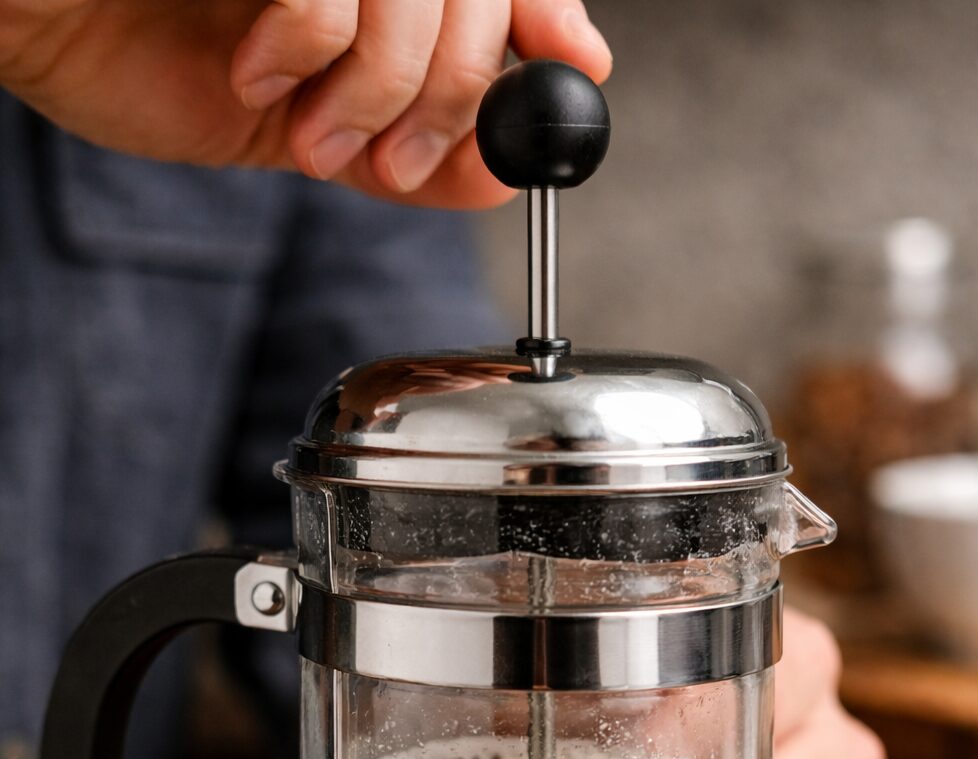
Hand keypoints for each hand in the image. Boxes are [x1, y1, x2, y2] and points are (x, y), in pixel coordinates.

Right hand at [0, 0, 610, 207]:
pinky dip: (312, 50)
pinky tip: (260, 71)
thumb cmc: (141, 51)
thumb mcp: (302, 130)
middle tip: (392, 158)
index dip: (548, 18)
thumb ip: (403, 153)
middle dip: (451, 98)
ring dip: (381, 90)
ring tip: (311, 132)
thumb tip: (502, 172)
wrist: (37, 21)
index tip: (575, 70)